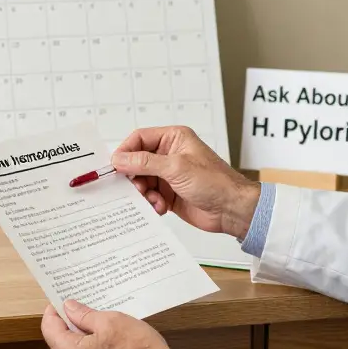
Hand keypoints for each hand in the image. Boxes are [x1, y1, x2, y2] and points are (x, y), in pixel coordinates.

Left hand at [40, 299, 171, 348]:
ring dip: (83, 342)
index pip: (48, 327)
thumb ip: (84, 315)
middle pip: (60, 343)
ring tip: (102, 328)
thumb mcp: (111, 321)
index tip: (62, 300)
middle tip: (86, 310)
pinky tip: (109, 348)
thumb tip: (69, 308)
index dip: (55, 311)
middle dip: (71, 326)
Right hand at [111, 125, 260, 240]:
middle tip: (136, 188)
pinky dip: (151, 203)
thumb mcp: (176, 168)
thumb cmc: (215, 182)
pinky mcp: (169, 194)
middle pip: (137, 162)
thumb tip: (120, 158)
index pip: (139, 139)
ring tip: (153, 200)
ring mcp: (169, 175)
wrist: (231, 210)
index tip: (115, 166)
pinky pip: (149, 196)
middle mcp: (169, 155)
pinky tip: (161, 207)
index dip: (126, 151)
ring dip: (143, 193)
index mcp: (173, 139)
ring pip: (141, 181)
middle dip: (134, 177)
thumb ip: (145, 162)